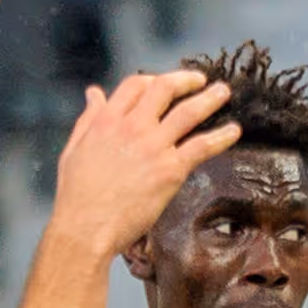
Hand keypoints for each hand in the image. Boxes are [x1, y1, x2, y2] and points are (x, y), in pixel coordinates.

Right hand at [43, 65, 241, 257]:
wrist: (86, 227)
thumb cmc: (76, 195)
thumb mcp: (74, 148)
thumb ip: (88, 119)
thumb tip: (93, 94)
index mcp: (107, 120)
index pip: (136, 85)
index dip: (153, 79)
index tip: (164, 84)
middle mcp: (132, 127)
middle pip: (165, 89)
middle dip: (186, 80)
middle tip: (200, 80)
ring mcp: (153, 147)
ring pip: (188, 112)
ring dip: (209, 99)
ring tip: (224, 92)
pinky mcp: (170, 170)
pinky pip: (202, 146)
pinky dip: (221, 137)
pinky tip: (233, 131)